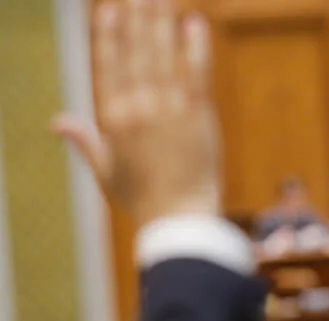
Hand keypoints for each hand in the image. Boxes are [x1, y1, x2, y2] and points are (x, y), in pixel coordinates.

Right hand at [52, 0, 219, 225]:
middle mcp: (137, 108)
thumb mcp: (105, 170)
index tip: (111, 7)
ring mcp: (168, 110)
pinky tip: (195, 24)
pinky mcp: (197, 116)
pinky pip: (196, 74)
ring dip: (162, 22)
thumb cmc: (144, 199)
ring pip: (164, 56)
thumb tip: (57, 122)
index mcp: (112, 119)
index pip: (108, 65)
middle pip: (136, 51)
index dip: (109, 34)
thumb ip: (84, 140)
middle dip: (137, 15)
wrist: (180, 218)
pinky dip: (195, 48)